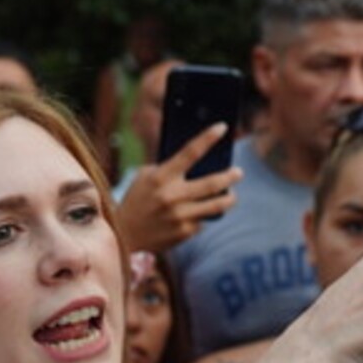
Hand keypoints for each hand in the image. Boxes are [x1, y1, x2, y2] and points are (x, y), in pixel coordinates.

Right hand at [114, 123, 239, 252]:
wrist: (124, 235)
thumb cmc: (138, 200)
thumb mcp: (145, 177)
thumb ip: (168, 168)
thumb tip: (199, 160)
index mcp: (160, 177)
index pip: (189, 152)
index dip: (207, 138)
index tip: (222, 127)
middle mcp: (171, 196)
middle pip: (211, 183)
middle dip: (230, 176)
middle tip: (239, 172)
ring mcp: (179, 216)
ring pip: (216, 205)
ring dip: (229, 199)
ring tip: (232, 195)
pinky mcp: (184, 232)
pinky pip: (203, 220)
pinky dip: (203, 215)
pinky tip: (198, 214)